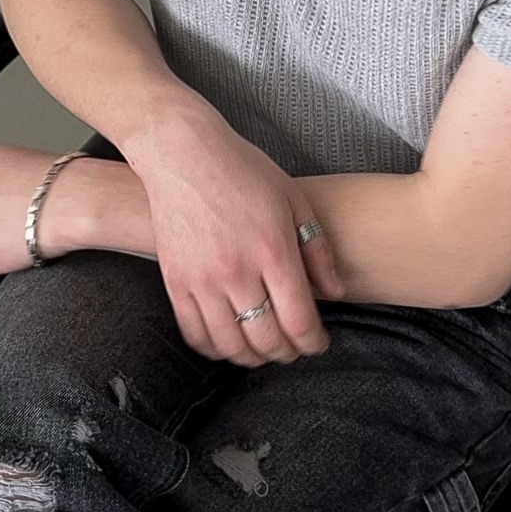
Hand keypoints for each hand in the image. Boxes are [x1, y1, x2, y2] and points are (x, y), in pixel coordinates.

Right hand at [126, 101, 344, 367]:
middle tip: (295, 349)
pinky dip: (215, 349)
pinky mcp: (175, 281)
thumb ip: (318, 249)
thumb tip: (335, 293)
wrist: (182, 153)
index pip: (299, 320)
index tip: (319, 343)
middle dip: (287, 353)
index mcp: (273, 250)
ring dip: (252, 358)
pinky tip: (229, 344)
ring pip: (230, 345)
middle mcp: (237, 271)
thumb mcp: (294, 199)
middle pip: (267, 339)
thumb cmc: (243, 171)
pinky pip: (195, 333)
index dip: (314, 342)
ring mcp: (202, 279)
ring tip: (264, 351)